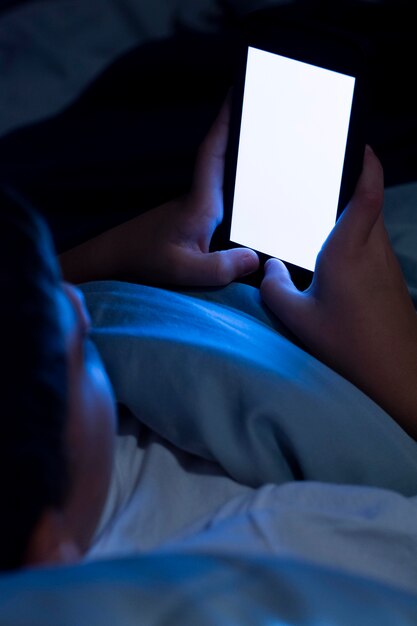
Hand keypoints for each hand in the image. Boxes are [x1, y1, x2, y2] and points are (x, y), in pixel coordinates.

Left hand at [60, 96, 258, 286]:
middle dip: (242, 132)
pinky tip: (250, 198)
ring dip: (240, 159)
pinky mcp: (192, 220)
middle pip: (223, 160)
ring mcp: (195, 209)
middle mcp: (199, 202)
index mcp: (200, 206)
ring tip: (268, 144)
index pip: (214, 155)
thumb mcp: (182, 271)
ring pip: (222, 180)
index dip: (225, 123)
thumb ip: (218, 268)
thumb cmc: (143, 261)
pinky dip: (234, 187)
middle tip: (263, 104)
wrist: (114, 260)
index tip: (236, 92)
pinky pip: (220, 199)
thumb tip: (253, 259)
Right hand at [260, 146, 416, 439]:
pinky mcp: (392, 280)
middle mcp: (374, 249)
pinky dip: (357, 242)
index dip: (366, 162)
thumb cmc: (348, 344)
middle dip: (350, 189)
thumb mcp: (297, 318)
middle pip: (368, 204)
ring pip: (372, 227)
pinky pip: (374, 247)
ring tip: (321, 226)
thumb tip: (270, 267)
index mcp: (349, 248)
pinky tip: (337, 266)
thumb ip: (275, 288)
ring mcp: (388, 264)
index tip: (357, 144)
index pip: (367, 191)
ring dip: (352, 219)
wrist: (398, 374)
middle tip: (321, 186)